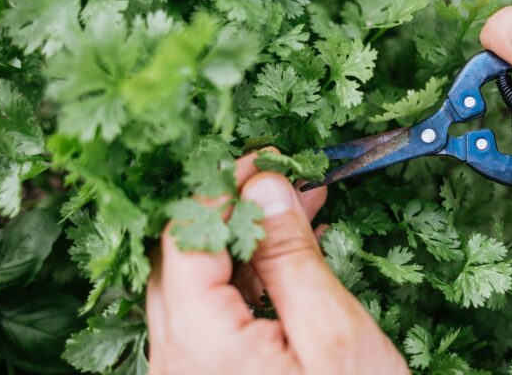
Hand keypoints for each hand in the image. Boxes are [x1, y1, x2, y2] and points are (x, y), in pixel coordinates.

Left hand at [146, 150, 408, 374]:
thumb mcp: (334, 334)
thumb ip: (291, 257)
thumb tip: (266, 184)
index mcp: (200, 344)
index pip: (186, 236)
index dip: (221, 187)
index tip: (266, 159)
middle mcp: (176, 358)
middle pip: (184, 256)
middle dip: (235, 207)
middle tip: (286, 178)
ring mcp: (188, 371)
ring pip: (200, 281)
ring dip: (246, 239)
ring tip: (299, 208)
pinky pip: (215, 311)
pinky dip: (249, 276)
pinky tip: (289, 257)